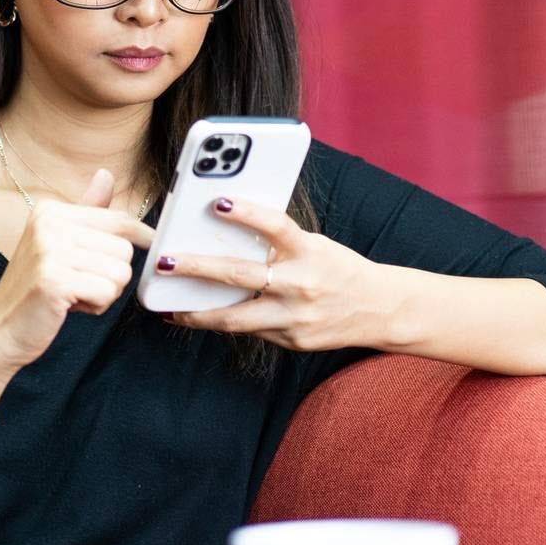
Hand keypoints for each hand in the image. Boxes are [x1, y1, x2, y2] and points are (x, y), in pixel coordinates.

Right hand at [0, 169, 154, 373]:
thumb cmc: (33, 290)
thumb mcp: (58, 243)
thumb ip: (87, 212)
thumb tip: (106, 175)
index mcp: (50, 210)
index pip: (117, 219)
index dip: (141, 235)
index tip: (152, 242)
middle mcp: (48, 224)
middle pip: (124, 249)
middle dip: (111, 275)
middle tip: (79, 284)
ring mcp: (49, 251)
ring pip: (120, 272)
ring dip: (104, 293)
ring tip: (73, 295)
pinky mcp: (54, 281)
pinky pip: (107, 292)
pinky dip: (95, 307)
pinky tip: (69, 307)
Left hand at [158, 195, 403, 352]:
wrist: (380, 310)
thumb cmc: (338, 268)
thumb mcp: (315, 246)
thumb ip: (279, 244)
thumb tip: (226, 232)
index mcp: (309, 253)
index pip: (276, 226)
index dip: (247, 214)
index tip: (216, 202)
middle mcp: (302, 286)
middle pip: (242, 277)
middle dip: (198, 269)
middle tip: (164, 263)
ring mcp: (296, 318)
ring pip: (237, 319)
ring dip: (199, 314)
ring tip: (170, 308)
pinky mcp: (293, 342)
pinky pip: (251, 331)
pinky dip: (224, 324)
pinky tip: (201, 318)